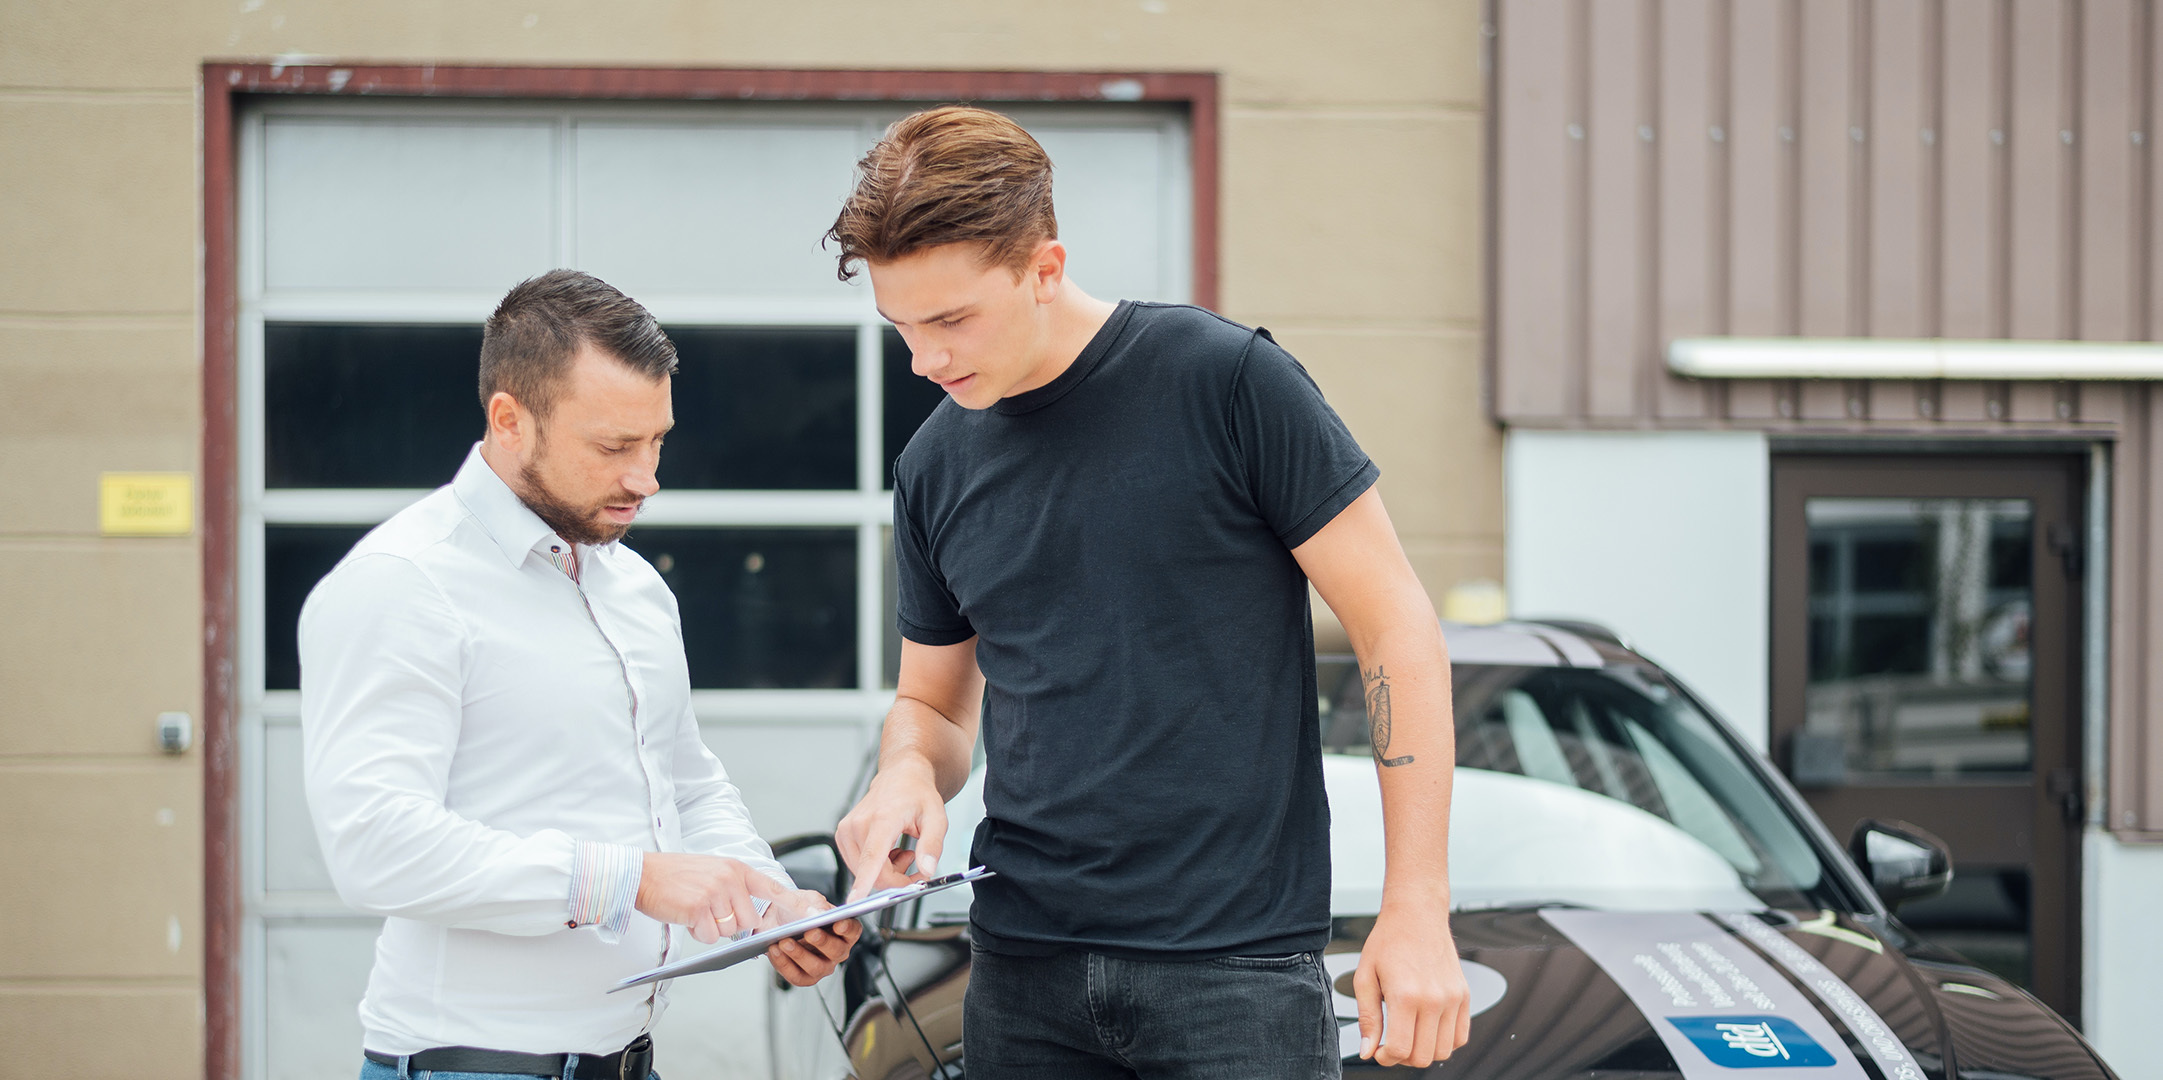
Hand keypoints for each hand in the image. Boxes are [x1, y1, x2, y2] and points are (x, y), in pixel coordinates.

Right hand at [634, 853, 789, 944]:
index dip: (793, 904)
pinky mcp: (698, 908)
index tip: (814, 915)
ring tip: (694, 910)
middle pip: (749, 919)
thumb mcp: (712, 871)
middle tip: (709, 912)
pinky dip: (697, 933)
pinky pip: (709, 936)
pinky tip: (685, 916)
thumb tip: (749, 916)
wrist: (643, 874)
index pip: (771, 887)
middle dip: (731, 924)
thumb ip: (733, 888)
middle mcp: (729, 879)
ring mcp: (714, 893)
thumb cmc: (675, 876)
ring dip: (712, 929)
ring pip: (729, 930)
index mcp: (736, 868)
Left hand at [759, 888, 862, 985]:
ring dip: (799, 955)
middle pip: (837, 951)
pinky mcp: (805, 977)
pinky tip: (775, 950)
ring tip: (784, 942)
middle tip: (809, 932)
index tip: (838, 923)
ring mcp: (822, 966)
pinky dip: (784, 964)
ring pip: (816, 967)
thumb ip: (815, 906)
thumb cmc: (797, 910)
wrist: (776, 920)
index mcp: (843, 930)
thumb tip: (819, 915)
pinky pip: (797, 976)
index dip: (848, 928)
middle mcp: (837, 951)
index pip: (853, 931)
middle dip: (822, 942)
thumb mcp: (807, 900)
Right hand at [835, 768, 946, 900]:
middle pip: (873, 872)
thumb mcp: (937, 818)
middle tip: (916, 864)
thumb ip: (932, 845)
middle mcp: (859, 823)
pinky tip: (888, 850)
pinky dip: (876, 866)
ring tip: (902, 851)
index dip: (864, 882)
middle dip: (897, 879)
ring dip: (887, 872)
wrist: (902, 778)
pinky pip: (858, 866)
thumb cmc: (918, 795)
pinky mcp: (842, 835)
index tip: (854, 901)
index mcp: (882, 818)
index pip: (871, 856)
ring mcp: (847, 829)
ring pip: (864, 873)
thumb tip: (927, 869)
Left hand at [1353, 899, 1470, 1066]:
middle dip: (1403, 1058)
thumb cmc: (1388, 941)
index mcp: (1406, 995)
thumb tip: (1369, 1050)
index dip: (1386, 1058)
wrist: (1416, 914)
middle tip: (1391, 1043)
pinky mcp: (1464, 995)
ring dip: (1424, 1052)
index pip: (1401, 1049)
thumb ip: (1367, 1018)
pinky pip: (1461, 1037)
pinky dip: (1445, 1041)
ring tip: (1409, 1035)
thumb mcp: (1365, 977)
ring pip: (1444, 1051)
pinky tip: (1427, 1029)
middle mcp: (1434, 999)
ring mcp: (1453, 998)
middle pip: (1423, 1056)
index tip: (1379, 1051)